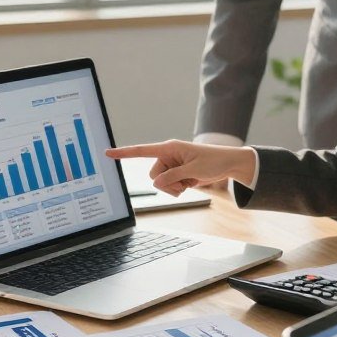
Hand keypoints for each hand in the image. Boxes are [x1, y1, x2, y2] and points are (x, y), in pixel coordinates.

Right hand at [106, 140, 256, 195]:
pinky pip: (169, 186)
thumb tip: (156, 183)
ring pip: (161, 183)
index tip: (107, 153)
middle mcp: (168, 155)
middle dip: (167, 183)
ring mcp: (172, 165)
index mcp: (169, 148)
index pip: (142, 151)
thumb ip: (173, 177)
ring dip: (174, 187)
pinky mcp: (177, 173)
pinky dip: (179, 188)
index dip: (124, 153)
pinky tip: (191, 183)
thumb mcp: (193, 170)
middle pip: (154, 175)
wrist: (229, 164)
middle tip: (185, 182)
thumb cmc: (214, 161)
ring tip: (190, 182)